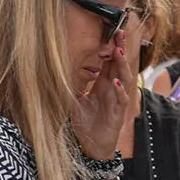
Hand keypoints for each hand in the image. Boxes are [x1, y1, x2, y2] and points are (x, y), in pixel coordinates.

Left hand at [72, 29, 134, 161]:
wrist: (91, 147)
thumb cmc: (85, 124)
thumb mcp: (73, 101)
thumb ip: (70, 86)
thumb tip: (55, 71)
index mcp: (103, 84)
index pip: (109, 61)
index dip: (111, 46)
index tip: (111, 31)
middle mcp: (112, 89)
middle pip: (119, 65)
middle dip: (120, 48)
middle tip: (120, 31)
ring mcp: (116, 100)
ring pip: (124, 79)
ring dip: (122, 65)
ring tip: (118, 52)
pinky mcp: (118, 114)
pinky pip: (121, 99)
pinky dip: (119, 90)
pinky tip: (115, 82)